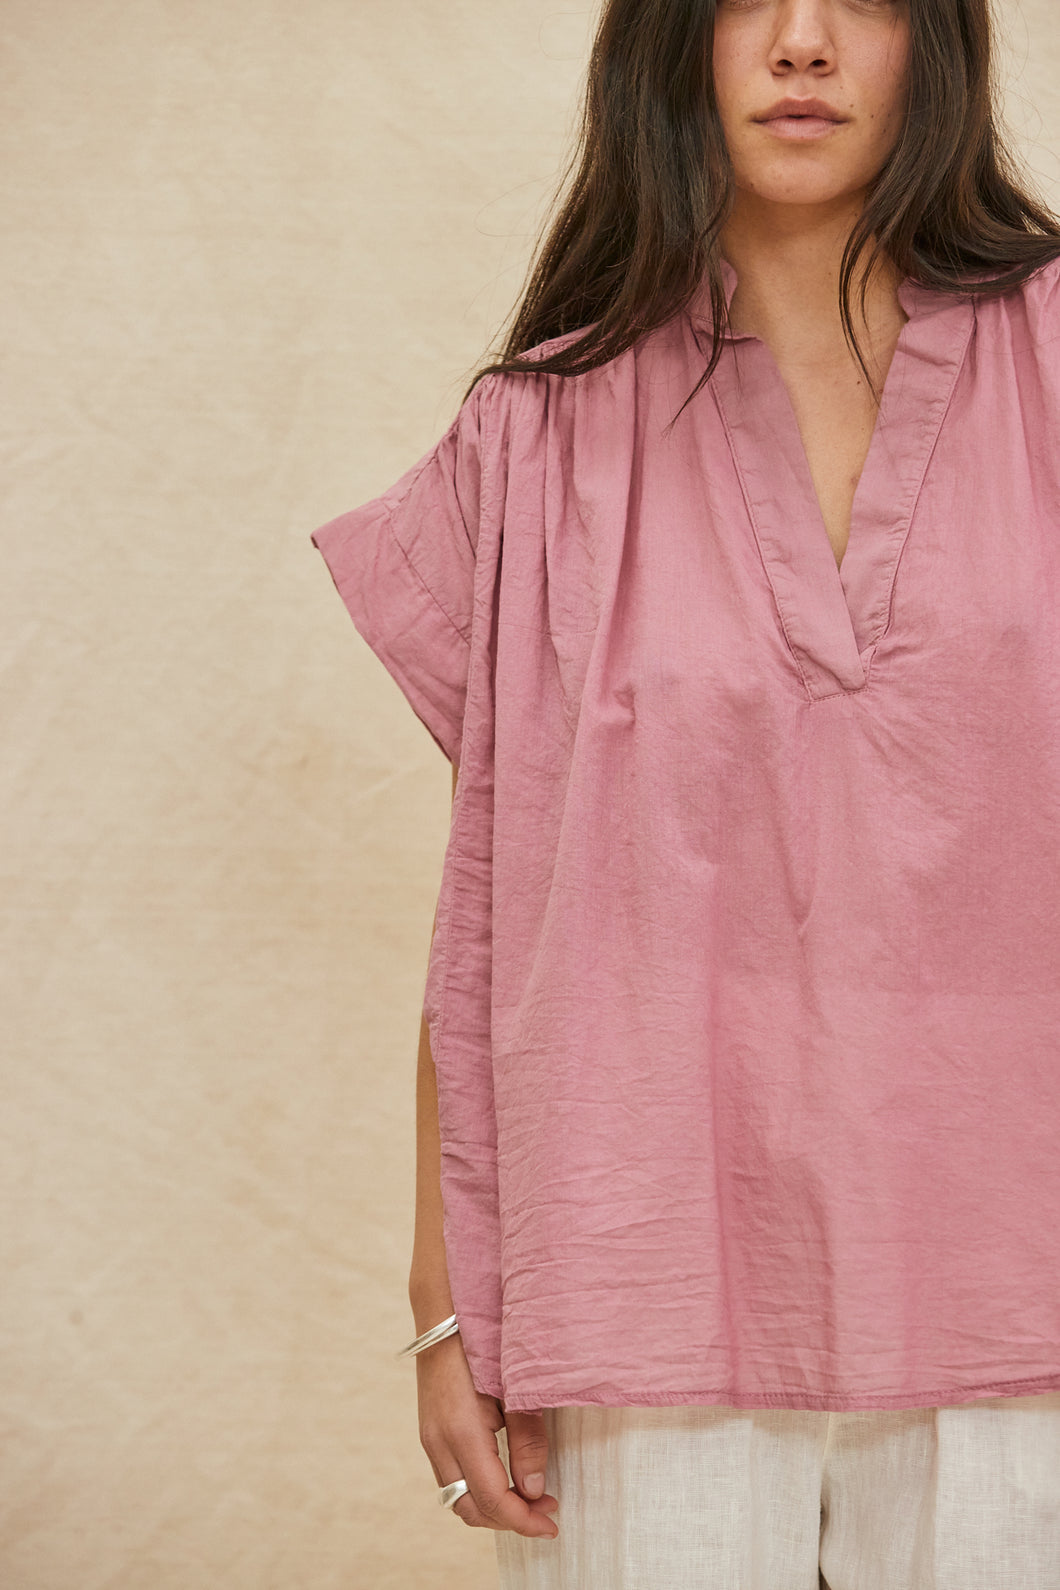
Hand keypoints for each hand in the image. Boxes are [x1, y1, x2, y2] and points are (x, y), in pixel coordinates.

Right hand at [415, 1333, 558, 1536]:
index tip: (552, 1524)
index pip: (492, 1499)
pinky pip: (452, 1480)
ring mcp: (430, 1439)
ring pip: (458, 1498)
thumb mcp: (514, 1388)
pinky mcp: (431, 1432)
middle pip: (471, 1509)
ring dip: (493, 1508)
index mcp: (461, 1432)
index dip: (523, 1520)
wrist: (445, 1314)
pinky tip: (505, 1477)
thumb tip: (534, 1489)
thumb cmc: (484, 1343)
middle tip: (546, 1510)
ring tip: (529, 1498)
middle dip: (509, 1520)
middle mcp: (438, 1442)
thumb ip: (527, 1440)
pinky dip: (479, 1492)